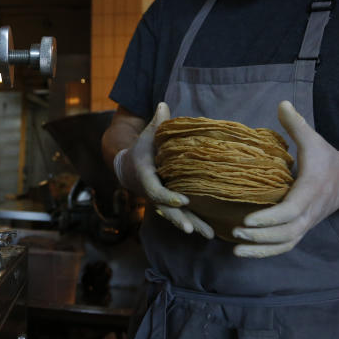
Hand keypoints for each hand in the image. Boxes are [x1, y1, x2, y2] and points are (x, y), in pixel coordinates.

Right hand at [115, 103, 213, 238]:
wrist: (128, 167)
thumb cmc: (141, 148)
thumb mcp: (147, 135)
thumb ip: (157, 123)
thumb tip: (163, 104)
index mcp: (146, 176)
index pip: (155, 191)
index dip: (168, 197)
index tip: (185, 201)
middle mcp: (152, 192)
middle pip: (166, 210)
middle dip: (181, 219)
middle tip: (193, 230)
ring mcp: (160, 201)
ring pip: (176, 216)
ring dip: (192, 225)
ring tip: (208, 235)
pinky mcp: (169, 204)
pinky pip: (181, 215)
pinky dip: (194, 223)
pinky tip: (210, 231)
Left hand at [232, 101, 338, 257]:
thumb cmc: (328, 160)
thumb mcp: (314, 140)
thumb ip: (296, 124)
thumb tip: (282, 103)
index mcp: (310, 191)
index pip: (290, 211)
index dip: (269, 219)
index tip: (247, 220)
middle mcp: (309, 212)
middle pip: (286, 233)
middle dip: (261, 237)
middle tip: (235, 232)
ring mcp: (306, 223)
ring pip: (286, 243)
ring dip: (262, 250)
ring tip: (237, 250)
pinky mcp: (302, 228)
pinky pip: (286, 245)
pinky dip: (267, 252)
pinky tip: (246, 251)